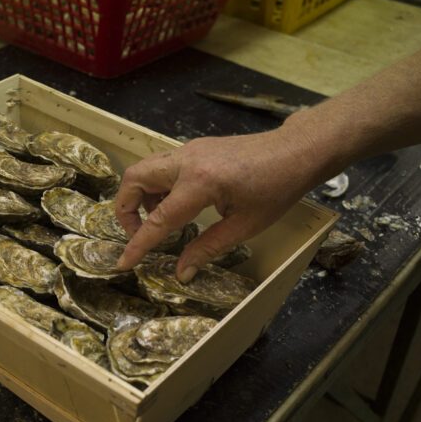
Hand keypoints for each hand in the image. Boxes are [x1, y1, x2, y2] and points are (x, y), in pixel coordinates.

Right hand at [114, 127, 319, 281]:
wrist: (296, 151)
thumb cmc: (277, 189)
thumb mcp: (244, 225)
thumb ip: (207, 247)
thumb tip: (182, 272)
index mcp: (200, 183)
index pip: (158, 219)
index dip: (138, 244)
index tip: (124, 263)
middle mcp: (186, 162)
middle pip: (134, 179)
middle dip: (126, 210)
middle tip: (138, 234)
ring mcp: (188, 151)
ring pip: (144, 169)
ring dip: (140, 196)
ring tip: (158, 221)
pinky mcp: (194, 149)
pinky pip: (161, 166)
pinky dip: (156, 186)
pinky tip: (175, 205)